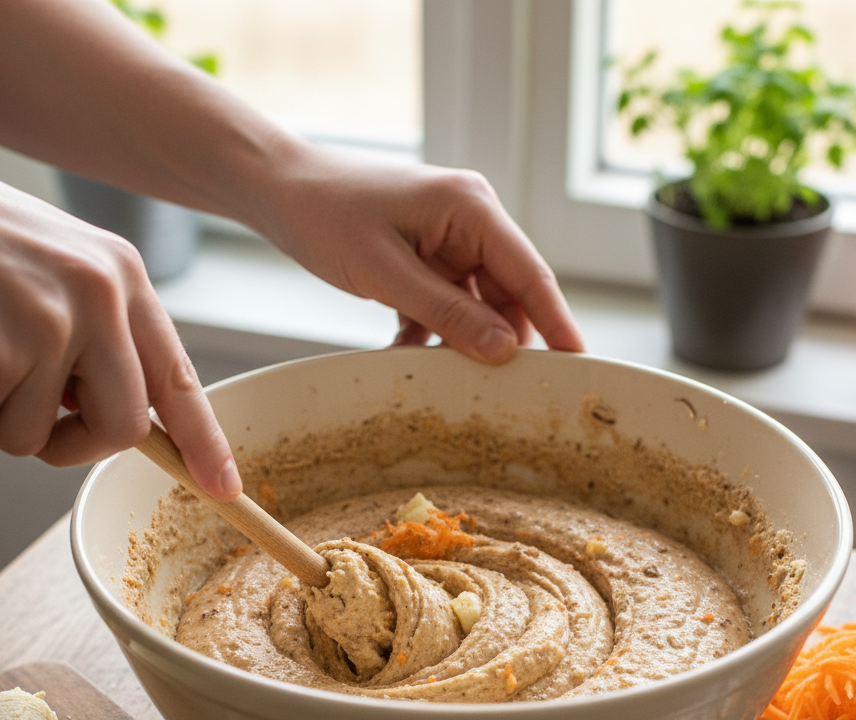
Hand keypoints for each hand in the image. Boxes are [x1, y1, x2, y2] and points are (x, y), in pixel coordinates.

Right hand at [0, 141, 239, 499]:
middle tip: (27, 415)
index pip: (177, 377)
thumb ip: (95, 338)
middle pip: (123, 429)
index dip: (203, 440)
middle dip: (73, 444)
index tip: (222, 486)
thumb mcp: (53, 270)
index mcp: (122, 277)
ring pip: (35, 436)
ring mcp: (48, 324)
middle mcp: (99, 297)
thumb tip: (115, 418)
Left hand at [254, 143, 583, 364]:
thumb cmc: (325, 214)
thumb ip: (446, 313)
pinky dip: (429, 335)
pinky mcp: (423, 260)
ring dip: (459, 342)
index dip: (557, 323)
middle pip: (506, 295)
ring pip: (474, 307)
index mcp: (471, 207)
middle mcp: (468, 221)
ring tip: (444, 377)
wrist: (277, 190)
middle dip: (502, 341)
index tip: (578, 364)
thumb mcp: (385, 272)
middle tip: (503, 392)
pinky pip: (442, 308)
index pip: (530, 274)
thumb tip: (502, 350)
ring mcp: (445, 241)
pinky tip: (405, 355)